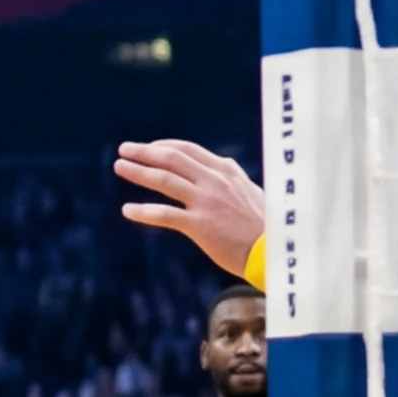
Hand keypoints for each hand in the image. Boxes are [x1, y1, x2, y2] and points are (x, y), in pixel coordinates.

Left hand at [115, 138, 269, 280]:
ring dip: (138, 172)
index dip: (163, 146)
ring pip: (164, 180)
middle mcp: (214, 182)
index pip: (188, 150)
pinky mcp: (201, 225)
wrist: (277, 250)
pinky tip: (127, 210)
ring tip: (119, 167)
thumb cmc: (266, 224)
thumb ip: (234, 177)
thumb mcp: (252, 191)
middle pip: (172, 159)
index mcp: (226, 172)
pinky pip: (165, 214)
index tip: (148, 147)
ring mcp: (207, 202)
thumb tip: (225, 164)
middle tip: (124, 149)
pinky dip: (143, 211)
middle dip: (145, 152)